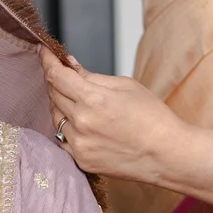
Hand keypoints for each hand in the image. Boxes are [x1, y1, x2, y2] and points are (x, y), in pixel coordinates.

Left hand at [41, 47, 186, 186]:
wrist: (168, 154)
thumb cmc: (154, 118)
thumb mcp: (126, 86)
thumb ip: (92, 76)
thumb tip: (71, 65)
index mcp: (93, 100)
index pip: (57, 75)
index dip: (47, 60)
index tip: (44, 51)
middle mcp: (82, 123)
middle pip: (53, 94)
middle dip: (56, 81)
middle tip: (64, 74)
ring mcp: (80, 144)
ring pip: (56, 118)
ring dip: (61, 105)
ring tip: (80, 102)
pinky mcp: (82, 160)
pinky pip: (63, 139)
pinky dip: (67, 128)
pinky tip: (83, 124)